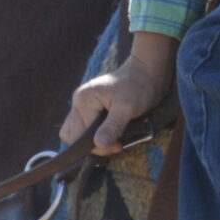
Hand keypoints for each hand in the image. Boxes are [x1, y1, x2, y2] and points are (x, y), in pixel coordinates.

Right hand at [61, 34, 174, 153]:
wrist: (146, 73)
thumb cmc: (138, 87)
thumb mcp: (127, 107)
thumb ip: (112, 126)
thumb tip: (98, 144)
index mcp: (84, 100)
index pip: (79, 136)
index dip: (97, 146)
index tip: (118, 146)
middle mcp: (78, 102)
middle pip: (74, 137)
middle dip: (95, 145)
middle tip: (117, 144)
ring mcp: (82, 105)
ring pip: (75, 134)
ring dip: (92, 142)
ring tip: (114, 138)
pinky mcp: (88, 109)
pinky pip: (83, 129)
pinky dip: (94, 135)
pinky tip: (109, 134)